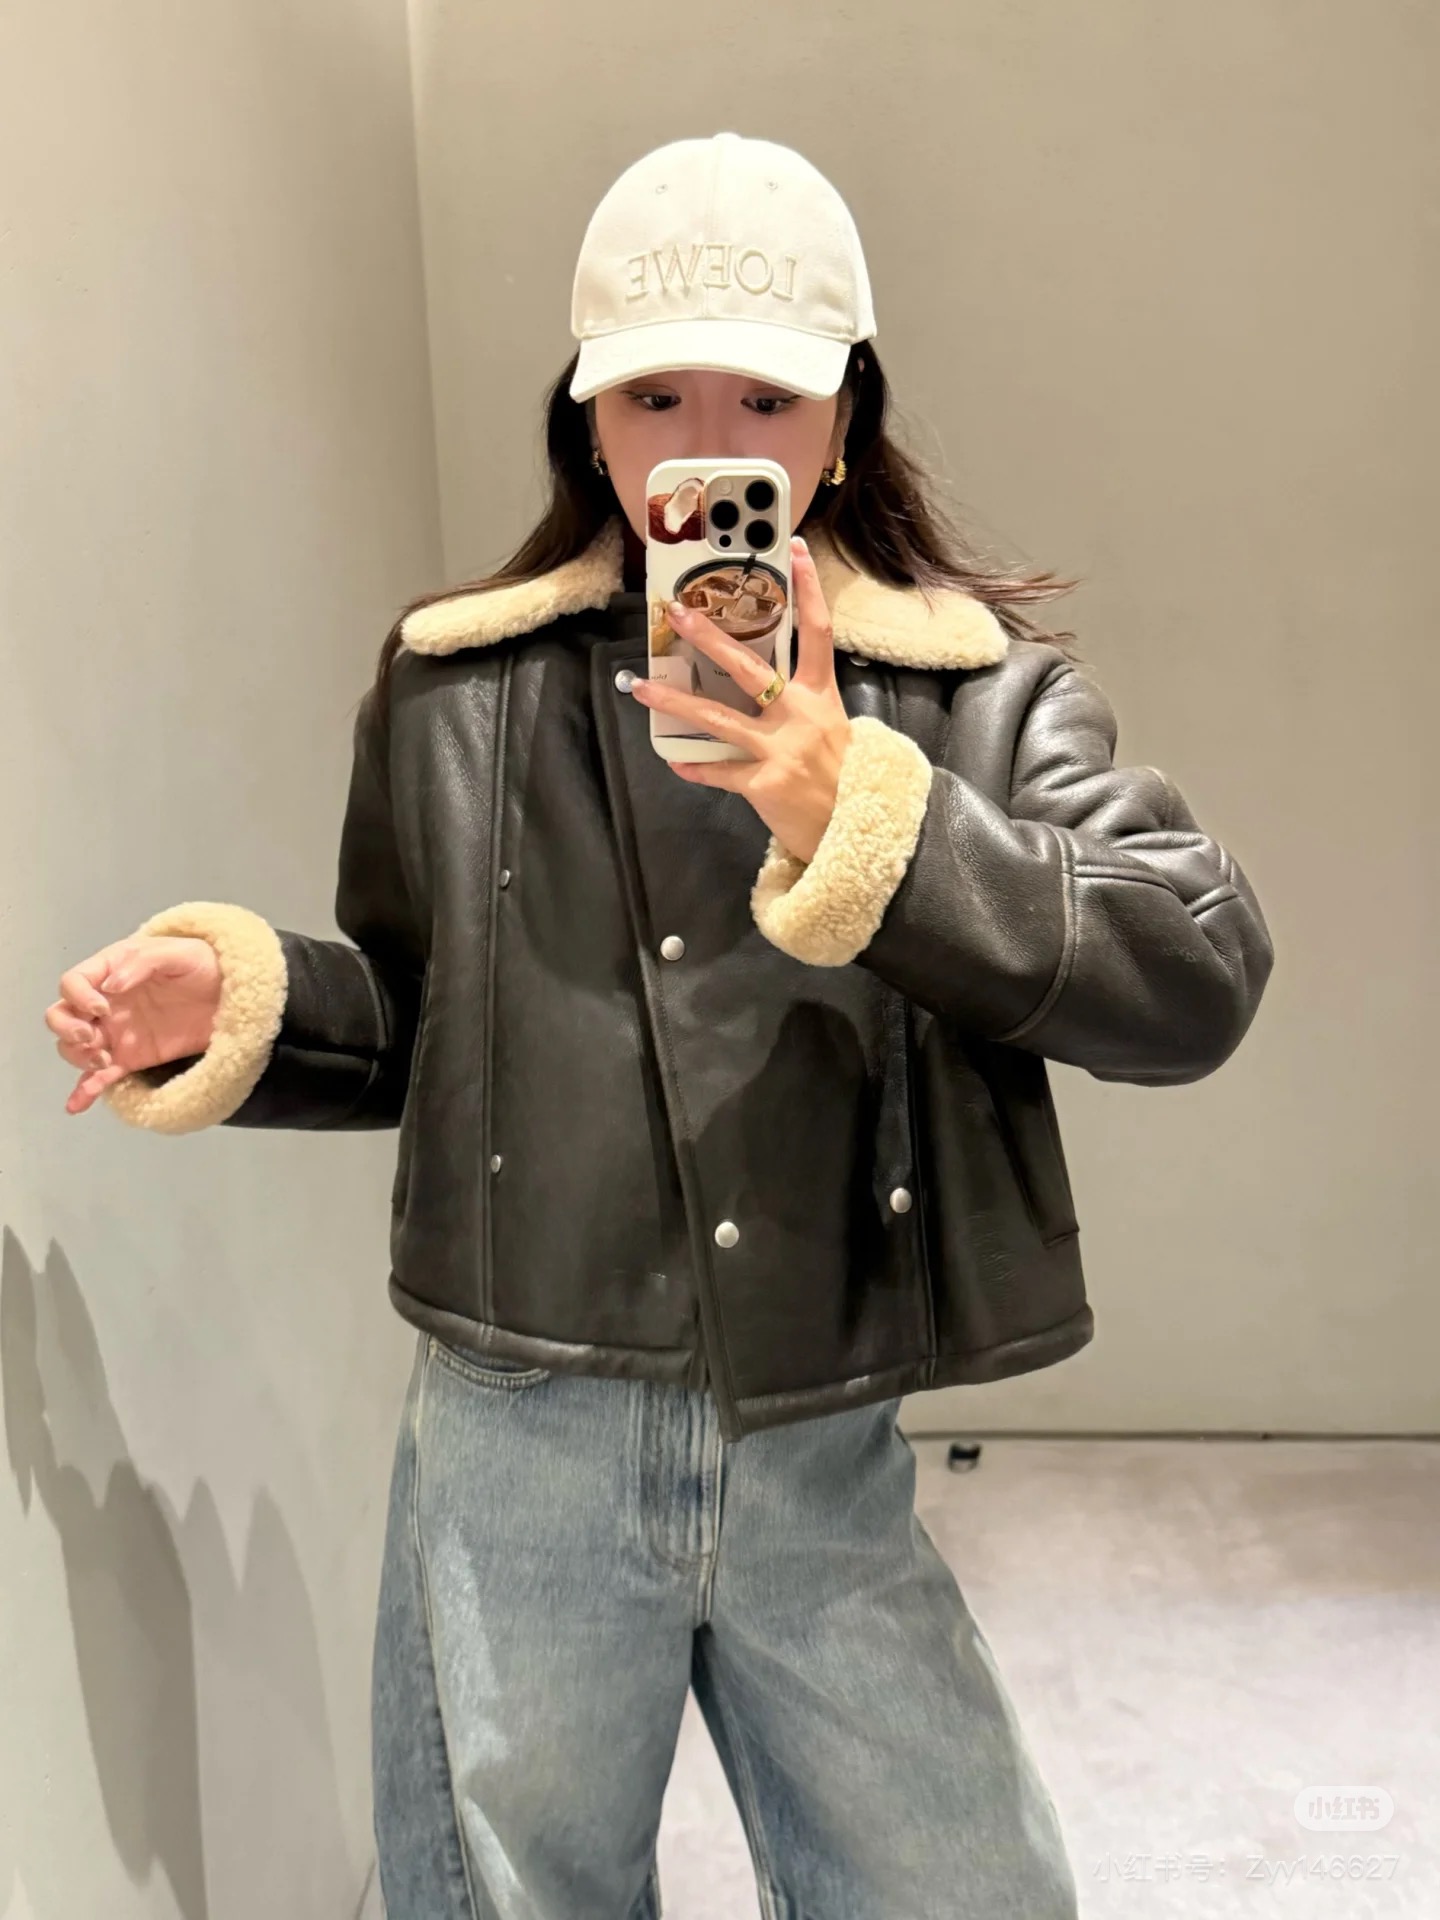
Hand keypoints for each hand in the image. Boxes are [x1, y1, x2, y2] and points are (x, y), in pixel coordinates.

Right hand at [45, 935, 222, 1114]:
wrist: (231, 995)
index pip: (71, 983)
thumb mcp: (177, 952)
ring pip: (74, 1047)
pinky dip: (86, 1090)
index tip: (102, 1008)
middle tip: (92, 1038)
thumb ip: (142, 962)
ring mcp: (115, 1032)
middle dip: (67, 1029)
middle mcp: (104, 1003)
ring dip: (78, 1057)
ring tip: (103, 1062)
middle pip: (61, 1016)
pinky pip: (100, 1076)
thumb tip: (111, 986)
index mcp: (109, 970)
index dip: (78, 997)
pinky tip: (77, 1104)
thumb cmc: (202, 964)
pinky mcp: (130, 1058)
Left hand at [629, 534, 852, 863]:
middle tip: (680, 614)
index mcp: (822, 697)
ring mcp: (780, 750)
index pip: (817, 631)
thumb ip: (802, 706)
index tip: (792, 550)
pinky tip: (676, 760)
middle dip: (710, 638)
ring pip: (718, 718)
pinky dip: (698, 767)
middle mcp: (800, 716)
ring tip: (640, 688)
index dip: (807, 588)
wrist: (861, 831)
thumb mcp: (834, 730)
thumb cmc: (847, 778)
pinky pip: (721, 772)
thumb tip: (763, 688)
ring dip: (675, 702)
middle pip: (750, 667)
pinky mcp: (763, 784)